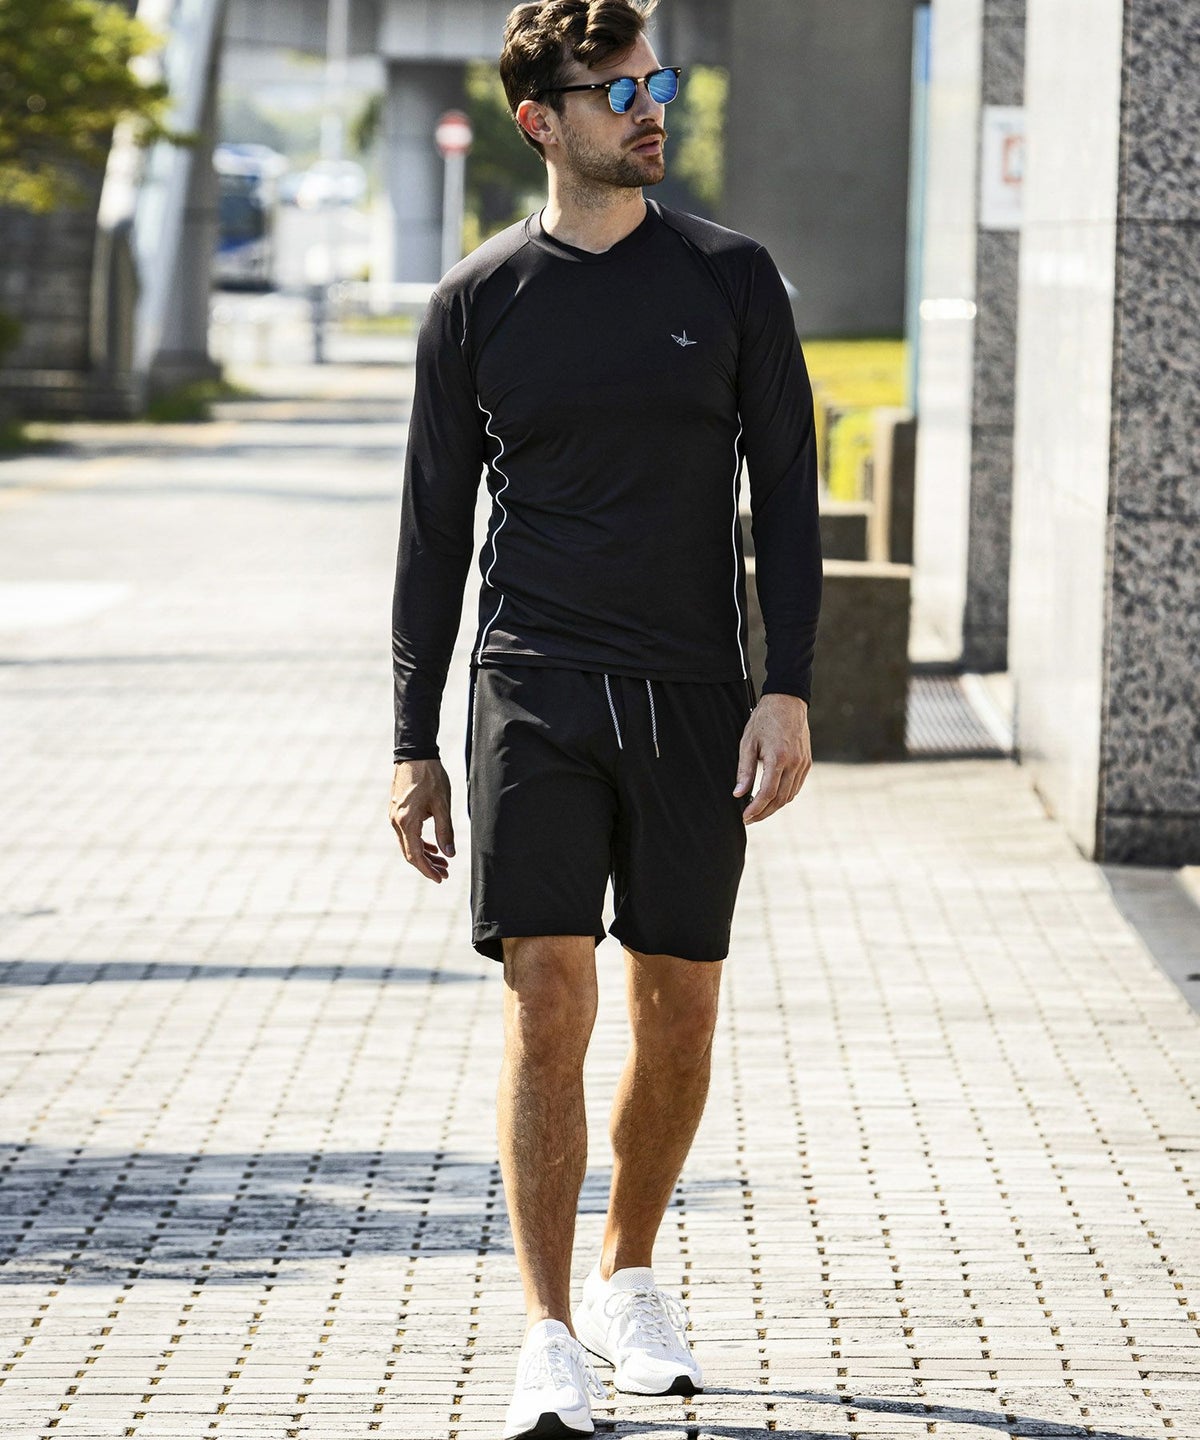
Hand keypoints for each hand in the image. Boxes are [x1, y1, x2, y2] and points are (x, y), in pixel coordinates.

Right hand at [390, 759, 454, 881]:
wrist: (414, 754)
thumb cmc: (430, 777)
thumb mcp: (442, 805)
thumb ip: (445, 831)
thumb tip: (450, 854)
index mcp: (407, 822)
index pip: (415, 855)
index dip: (428, 870)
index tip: (440, 878)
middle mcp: (396, 821)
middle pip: (410, 853)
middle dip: (428, 865)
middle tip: (445, 873)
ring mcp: (394, 816)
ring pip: (408, 843)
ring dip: (425, 854)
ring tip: (443, 862)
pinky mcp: (397, 810)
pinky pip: (407, 833)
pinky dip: (419, 842)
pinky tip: (432, 846)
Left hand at [733, 693, 811, 823]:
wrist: (787, 702)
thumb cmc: (764, 720)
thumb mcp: (748, 742)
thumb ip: (744, 770)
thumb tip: (738, 794)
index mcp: (778, 758)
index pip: (767, 793)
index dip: (756, 809)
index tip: (745, 817)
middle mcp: (794, 763)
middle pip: (780, 799)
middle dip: (764, 813)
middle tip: (749, 818)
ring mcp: (803, 764)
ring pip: (790, 795)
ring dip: (774, 806)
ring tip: (758, 809)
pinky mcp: (807, 762)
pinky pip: (796, 786)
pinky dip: (784, 796)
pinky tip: (772, 797)